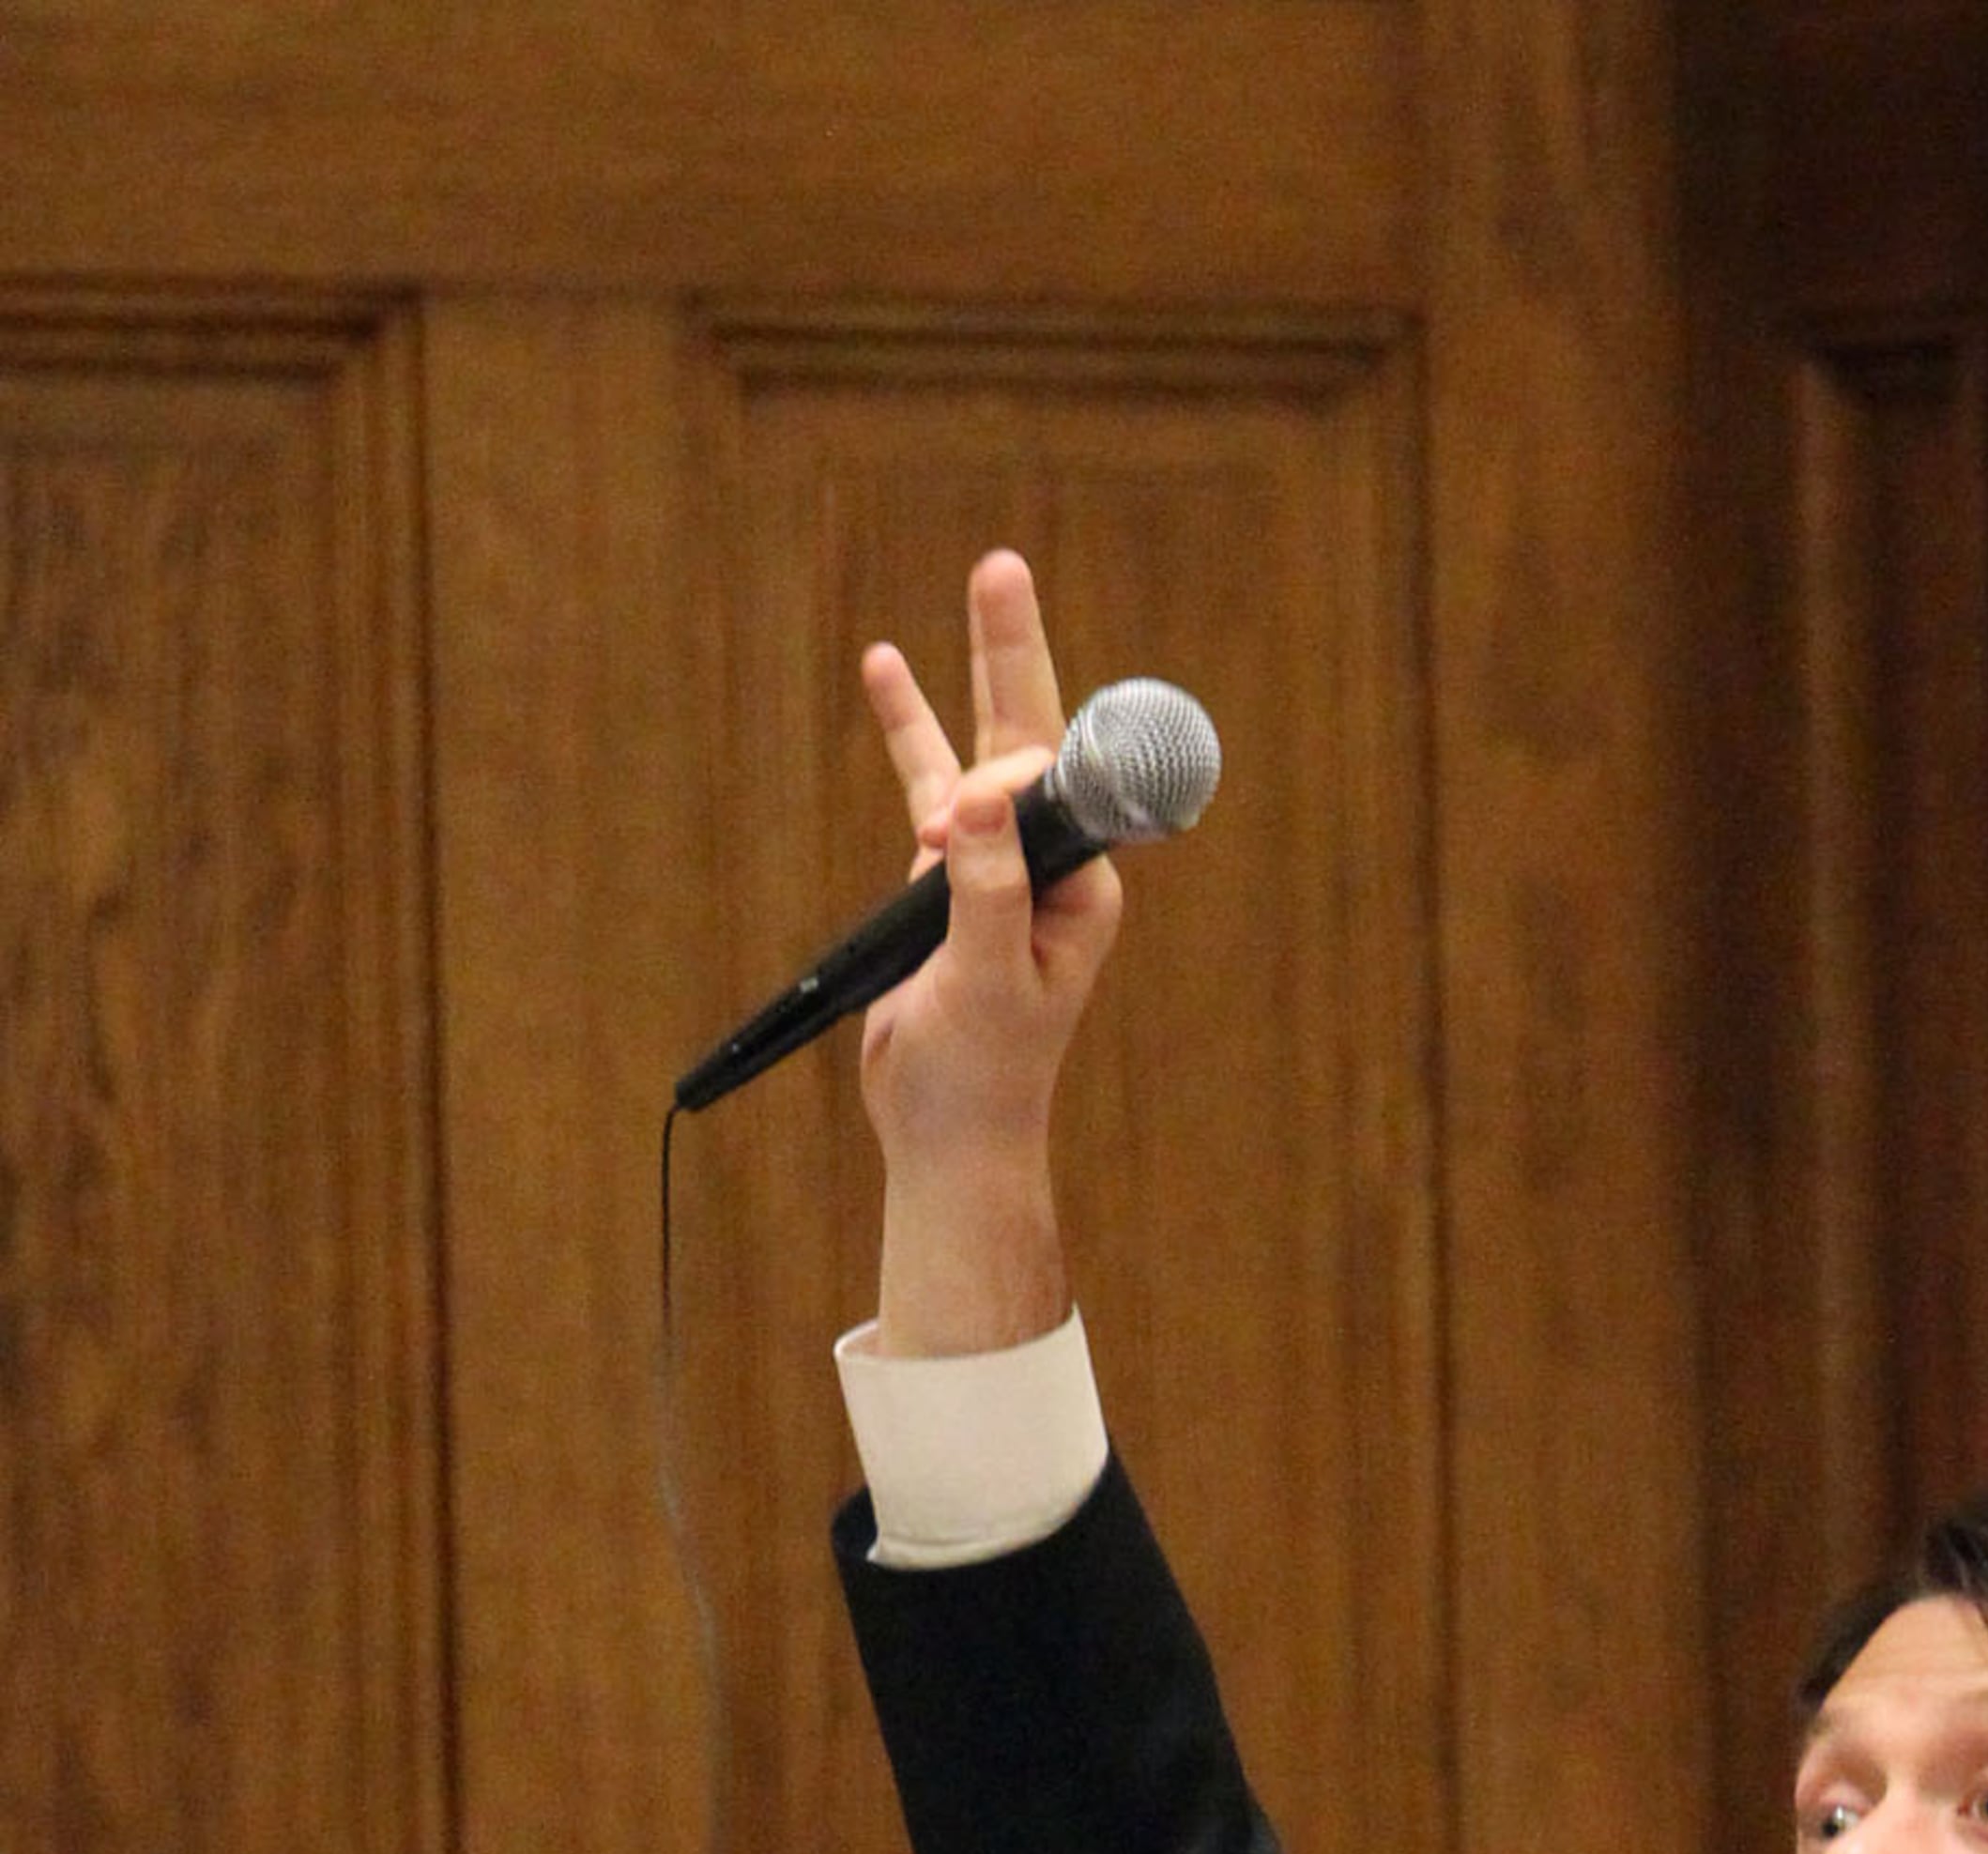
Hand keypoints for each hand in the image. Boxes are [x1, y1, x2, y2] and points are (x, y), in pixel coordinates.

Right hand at [857, 550, 1121, 1356]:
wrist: (952, 1133)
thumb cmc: (985, 1074)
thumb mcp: (987, 983)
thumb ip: (987, 890)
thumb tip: (973, 800)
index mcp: (1081, 887)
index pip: (1060, 790)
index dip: (1016, 768)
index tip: (966, 801)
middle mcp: (1050, 862)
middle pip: (1034, 738)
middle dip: (1014, 652)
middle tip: (1001, 567)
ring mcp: (1001, 862)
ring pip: (984, 748)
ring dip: (971, 671)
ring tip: (983, 580)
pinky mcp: (950, 876)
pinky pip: (930, 784)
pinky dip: (912, 728)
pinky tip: (888, 665)